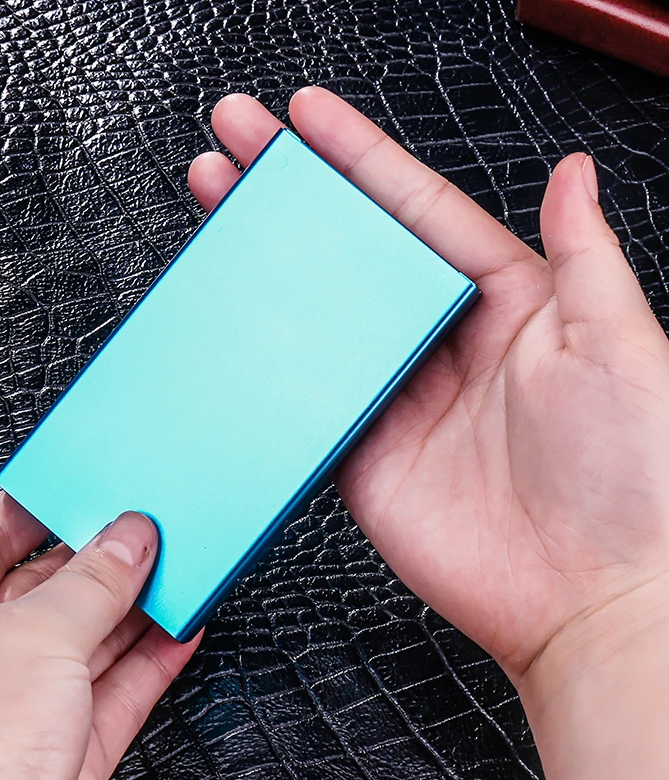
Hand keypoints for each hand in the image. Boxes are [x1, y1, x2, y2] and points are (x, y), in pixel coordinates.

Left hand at [0, 495, 198, 779]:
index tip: (94, 488)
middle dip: (102, 559)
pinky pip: (112, 687)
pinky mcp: (55, 749)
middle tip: (151, 531)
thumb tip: (130, 539)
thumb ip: (93, 580)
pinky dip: (151, 658)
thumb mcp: (33, 637)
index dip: (44, 506)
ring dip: (136, 606)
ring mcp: (11, 705)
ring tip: (178, 571)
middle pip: (45, 584)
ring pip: (85, 636)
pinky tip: (180, 629)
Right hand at [189, 87, 668, 779]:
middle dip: (290, 191)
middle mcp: (439, 342)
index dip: (357, 157)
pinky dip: (265, 361)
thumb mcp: (621, 345)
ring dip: (263, 261)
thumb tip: (573, 174)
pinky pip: (303, 397)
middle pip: (348, 250)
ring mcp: (394, 396)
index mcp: (500, 300)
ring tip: (219, 207)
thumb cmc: (631, 479)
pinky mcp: (362, 452)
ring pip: (314, 313)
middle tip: (239, 142)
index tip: (306, 117)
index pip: (413, 209)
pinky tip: (231, 320)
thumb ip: (584, 257)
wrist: (592, 597)